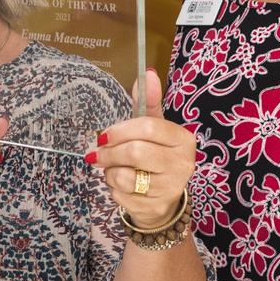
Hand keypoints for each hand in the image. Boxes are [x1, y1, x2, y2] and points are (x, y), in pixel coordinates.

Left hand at [85, 69, 195, 226]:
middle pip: (134, 152)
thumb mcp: (152, 128)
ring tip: (113, 170)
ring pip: (125, 176)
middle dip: (108, 153)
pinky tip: (122, 186)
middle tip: (96, 154)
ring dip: (110, 172)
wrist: (162, 198)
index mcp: (183, 139)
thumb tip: (148, 73)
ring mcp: (171, 188)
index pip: (147, 127)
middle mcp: (183, 163)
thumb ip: (148, 103)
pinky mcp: (156, 207)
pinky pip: (121, 195)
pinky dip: (113, 189)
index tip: (103, 135)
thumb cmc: (154, 156)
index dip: (119, 130)